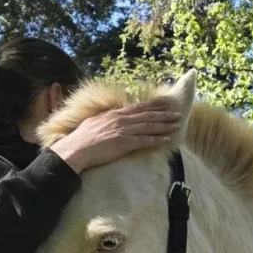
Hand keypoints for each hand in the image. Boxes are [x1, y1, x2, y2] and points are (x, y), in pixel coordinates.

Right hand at [49, 99, 181, 172]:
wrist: (75, 150)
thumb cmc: (81, 139)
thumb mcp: (94, 123)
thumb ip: (106, 120)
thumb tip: (111, 118)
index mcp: (113, 114)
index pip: (137, 107)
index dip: (153, 105)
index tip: (164, 103)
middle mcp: (120, 119)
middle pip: (147, 115)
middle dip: (163, 114)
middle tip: (177, 113)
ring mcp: (123, 131)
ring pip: (148, 126)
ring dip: (164, 125)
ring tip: (176, 124)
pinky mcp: (124, 143)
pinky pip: (144, 140)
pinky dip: (157, 139)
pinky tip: (167, 139)